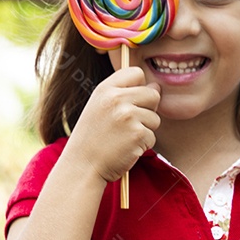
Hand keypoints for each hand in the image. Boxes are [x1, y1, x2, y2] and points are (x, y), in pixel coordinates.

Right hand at [67, 66, 160, 182]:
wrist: (83, 166)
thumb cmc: (92, 139)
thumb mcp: (100, 108)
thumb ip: (124, 95)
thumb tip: (157, 87)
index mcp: (105, 89)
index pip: (136, 73)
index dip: (139, 86)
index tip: (130, 101)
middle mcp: (117, 99)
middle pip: (152, 94)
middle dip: (148, 110)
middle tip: (129, 124)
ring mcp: (128, 116)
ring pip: (155, 118)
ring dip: (145, 130)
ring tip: (124, 138)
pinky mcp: (138, 134)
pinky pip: (152, 136)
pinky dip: (142, 145)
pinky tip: (125, 148)